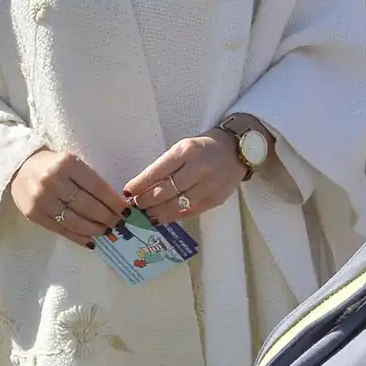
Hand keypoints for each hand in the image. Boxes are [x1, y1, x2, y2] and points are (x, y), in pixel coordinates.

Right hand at [11, 149, 128, 246]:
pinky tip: (90, 240)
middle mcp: (53, 181)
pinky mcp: (34, 214)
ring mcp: (42, 199)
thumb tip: (115, 205)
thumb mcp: (72, 163)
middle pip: (87, 206)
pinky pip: (61, 230)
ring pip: (75, 221)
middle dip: (107, 218)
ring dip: (94, 229)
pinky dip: (78, 237)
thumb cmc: (53, 164)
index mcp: (67, 164)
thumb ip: (90, 181)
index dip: (114, 202)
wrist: (20, 167)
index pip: (97, 187)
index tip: (126, 211)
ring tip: (106, 231)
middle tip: (118, 224)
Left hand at [125, 132, 247, 225]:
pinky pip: (190, 211)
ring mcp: (209, 185)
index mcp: (187, 150)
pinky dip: (174, 216)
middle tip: (134, 206)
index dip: (140, 184)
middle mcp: (198, 168)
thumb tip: (142, 186)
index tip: (127, 192)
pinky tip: (162, 218)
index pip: (158, 170)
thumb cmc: (204, 147)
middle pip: (166, 190)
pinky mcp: (216, 199)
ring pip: (177, 204)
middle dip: (146, 200)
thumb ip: (166, 165)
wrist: (238, 149)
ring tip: (145, 215)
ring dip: (157, 212)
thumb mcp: (184, 147)